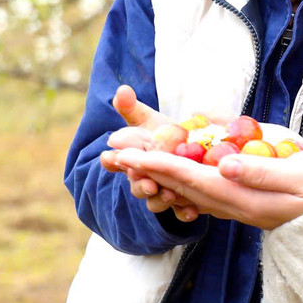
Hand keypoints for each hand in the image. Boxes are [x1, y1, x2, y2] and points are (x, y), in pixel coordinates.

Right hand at [100, 84, 197, 218]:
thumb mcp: (148, 119)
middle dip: (140, 186)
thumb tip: (122, 90)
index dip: (111, 161)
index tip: (110, 157)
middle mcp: (141, 179)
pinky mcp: (180, 203)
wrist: (190, 149)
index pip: (113, 162)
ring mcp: (159, 193)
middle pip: (136, 185)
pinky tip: (193, 211)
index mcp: (130, 160)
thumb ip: (131, 108)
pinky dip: (184, 213)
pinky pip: (179, 212)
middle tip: (148, 184)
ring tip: (171, 195)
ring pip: (155, 202)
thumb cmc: (162, 134)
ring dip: (161, 200)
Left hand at [109, 146, 302, 229]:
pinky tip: (169, 179)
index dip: (158, 163)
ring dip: (156, 177)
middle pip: (180, 187)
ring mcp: (239, 210)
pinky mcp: (245, 207)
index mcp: (245, 198)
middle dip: (145, 170)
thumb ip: (263, 172)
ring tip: (127, 164)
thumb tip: (225, 165)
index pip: (191, 178)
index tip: (128, 152)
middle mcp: (235, 207)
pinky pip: (202, 197)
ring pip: (187, 193)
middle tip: (111, 154)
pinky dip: (178, 185)